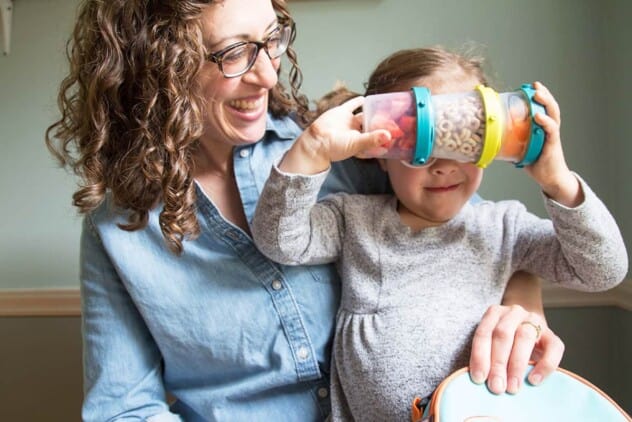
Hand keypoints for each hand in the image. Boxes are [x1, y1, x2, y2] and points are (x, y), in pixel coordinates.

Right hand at [280, 96, 390, 174]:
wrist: (316, 141)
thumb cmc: (335, 148)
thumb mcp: (356, 145)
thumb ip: (372, 140)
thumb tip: (388, 136)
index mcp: (362, 143)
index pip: (378, 139)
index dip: (387, 137)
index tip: (398, 134)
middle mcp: (357, 133)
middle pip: (372, 127)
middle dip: (381, 124)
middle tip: (394, 119)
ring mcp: (349, 123)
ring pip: (364, 116)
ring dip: (372, 113)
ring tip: (383, 108)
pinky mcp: (342, 113)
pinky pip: (352, 106)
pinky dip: (358, 102)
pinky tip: (366, 98)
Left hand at [469, 304, 564, 393]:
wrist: (530, 330)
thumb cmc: (506, 342)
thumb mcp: (492, 343)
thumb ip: (487, 355)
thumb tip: (481, 379)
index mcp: (494, 313)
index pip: (483, 333)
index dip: (480, 356)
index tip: (479, 378)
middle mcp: (513, 313)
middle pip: (503, 334)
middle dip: (498, 363)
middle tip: (496, 386)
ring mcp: (534, 321)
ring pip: (525, 337)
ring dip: (516, 365)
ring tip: (512, 387)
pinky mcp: (552, 336)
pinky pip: (553, 348)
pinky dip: (544, 366)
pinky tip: (533, 380)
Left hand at [524, 81, 582, 206]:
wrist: (551, 179)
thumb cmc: (537, 164)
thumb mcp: (522, 150)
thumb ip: (512, 142)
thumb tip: (492, 140)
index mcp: (543, 129)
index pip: (543, 108)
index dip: (538, 97)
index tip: (529, 86)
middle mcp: (550, 129)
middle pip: (550, 107)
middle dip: (544, 94)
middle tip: (535, 86)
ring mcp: (552, 136)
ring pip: (553, 115)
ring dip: (546, 103)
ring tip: (537, 94)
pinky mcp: (553, 145)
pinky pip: (551, 131)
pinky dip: (545, 122)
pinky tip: (538, 116)